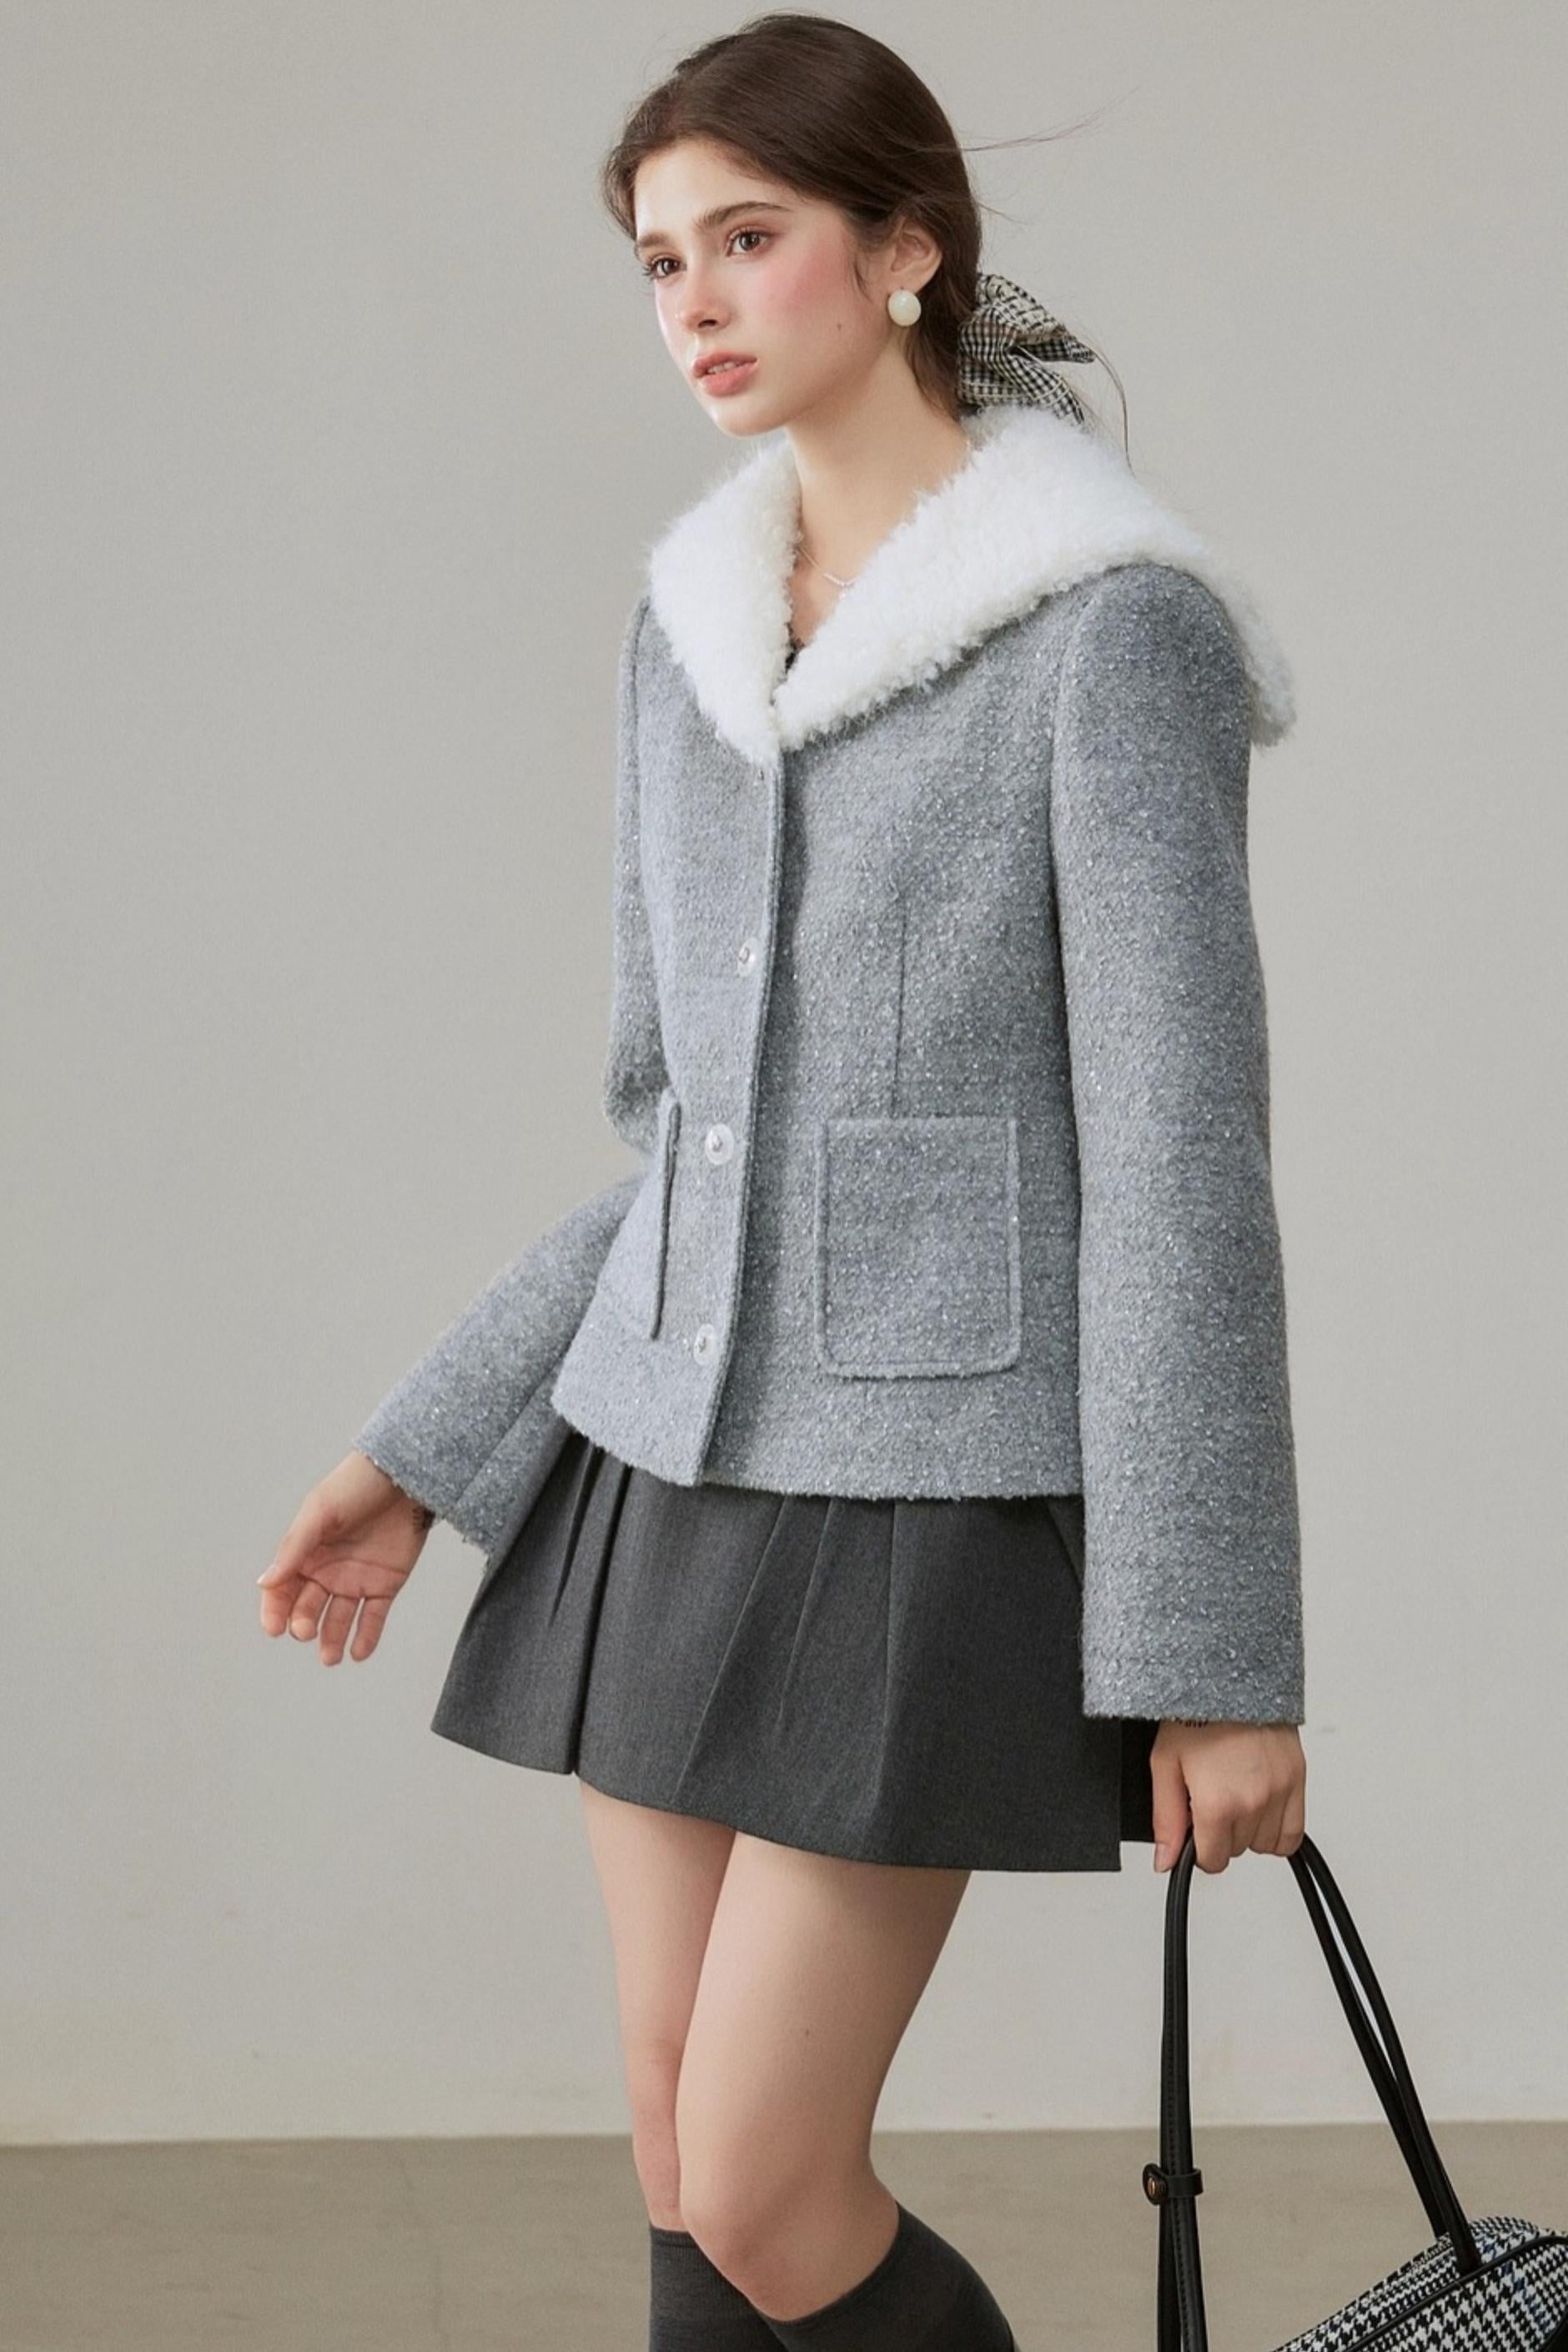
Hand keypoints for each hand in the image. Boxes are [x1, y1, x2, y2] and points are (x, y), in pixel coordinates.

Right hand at [255, 1450, 435, 1665]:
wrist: (406, 1477)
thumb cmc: (356, 1486)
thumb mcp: (320, 1512)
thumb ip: (294, 1548)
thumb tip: (264, 1582)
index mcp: (305, 1553)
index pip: (282, 1590)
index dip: (275, 1611)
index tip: (274, 1629)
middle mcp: (327, 1571)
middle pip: (308, 1607)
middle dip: (303, 1624)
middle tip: (305, 1631)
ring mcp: (356, 1580)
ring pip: (339, 1619)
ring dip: (332, 1639)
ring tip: (331, 1657)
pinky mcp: (385, 1585)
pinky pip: (373, 1617)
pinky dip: (366, 1637)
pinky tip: (358, 1653)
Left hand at [1149, 1719, 1305, 1874]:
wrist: (1231, 1675)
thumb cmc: (1195, 1713)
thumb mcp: (1164, 1763)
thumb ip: (1166, 1820)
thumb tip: (1165, 1862)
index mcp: (1219, 1803)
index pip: (1212, 1860)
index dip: (1197, 1847)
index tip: (1193, 1826)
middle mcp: (1254, 1802)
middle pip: (1236, 1850)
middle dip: (1219, 1832)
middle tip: (1209, 1797)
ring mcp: (1280, 1791)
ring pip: (1264, 1844)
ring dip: (1247, 1830)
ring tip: (1233, 1795)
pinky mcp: (1298, 1779)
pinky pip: (1293, 1833)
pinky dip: (1276, 1829)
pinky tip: (1258, 1808)